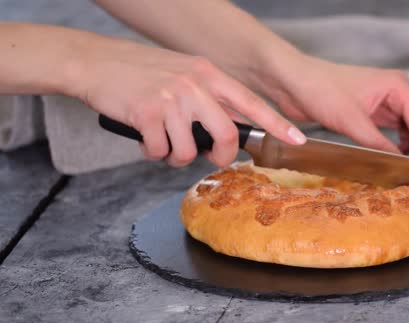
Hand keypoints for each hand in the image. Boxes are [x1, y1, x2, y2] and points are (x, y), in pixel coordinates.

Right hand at [68, 36, 305, 166]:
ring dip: (175, 154)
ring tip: (163, 139)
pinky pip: (161, 152)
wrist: (96, 63)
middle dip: (220, 156)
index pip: (251, 103)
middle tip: (209, 157)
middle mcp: (195, 84)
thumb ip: (209, 98)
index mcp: (208, 74)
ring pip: (190, 150)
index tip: (297, 139)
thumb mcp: (183, 75)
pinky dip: (152, 152)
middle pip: (227, 136)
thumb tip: (233, 128)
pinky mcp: (148, 113)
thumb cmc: (140, 73)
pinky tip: (145, 137)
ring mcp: (172, 98)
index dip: (277, 124)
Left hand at [264, 55, 408, 161]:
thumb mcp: (351, 121)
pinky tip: (400, 157)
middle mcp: (397, 91)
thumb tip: (401, 164)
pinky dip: (402, 144)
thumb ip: (378, 144)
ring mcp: (386, 101)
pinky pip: (397, 129)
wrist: (294, 81)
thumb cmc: (320, 90)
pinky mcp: (373, 111)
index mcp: (398, 87)